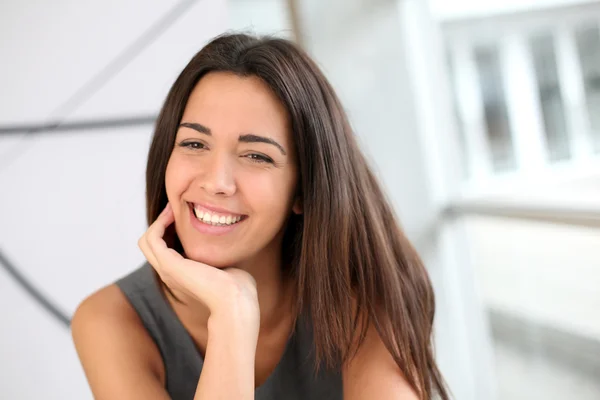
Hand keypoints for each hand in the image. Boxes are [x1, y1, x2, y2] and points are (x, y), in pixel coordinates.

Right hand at [138, 203, 259, 325]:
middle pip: (152, 245)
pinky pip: (152, 238)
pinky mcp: (169, 265)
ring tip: (173, 208)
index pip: (166, 250)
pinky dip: (159, 223)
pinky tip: (174, 213)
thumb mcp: (225, 266)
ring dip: (159, 221)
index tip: (185, 215)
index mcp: (181, 276)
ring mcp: (167, 271)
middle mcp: (170, 275)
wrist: (235, 300)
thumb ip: (220, 257)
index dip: (171, 231)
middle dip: (162, 223)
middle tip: (176, 207)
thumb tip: (228, 246)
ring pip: (147, 241)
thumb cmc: (238, 287)